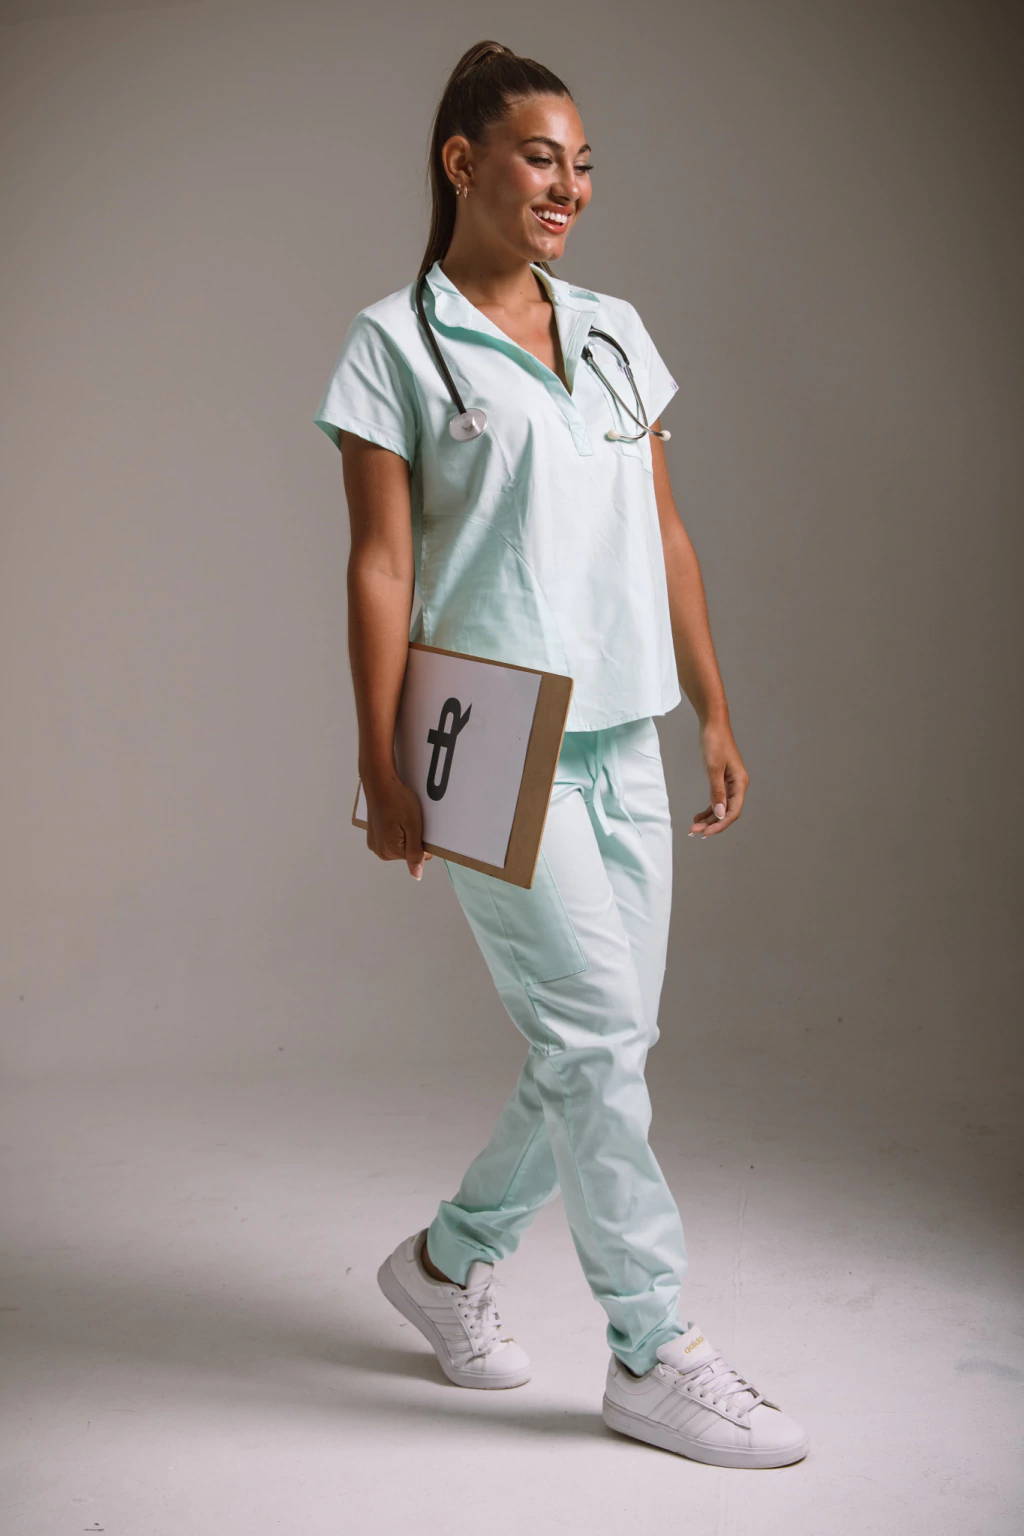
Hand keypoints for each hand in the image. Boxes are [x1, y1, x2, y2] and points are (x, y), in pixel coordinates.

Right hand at [362, 769, 434, 878]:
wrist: (380, 783)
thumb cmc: (397, 800)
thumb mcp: (413, 826)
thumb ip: (415, 853)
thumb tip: (416, 875)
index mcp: (390, 851)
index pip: (419, 856)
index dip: (422, 840)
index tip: (416, 825)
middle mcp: (380, 851)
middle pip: (408, 852)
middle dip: (412, 837)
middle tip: (408, 819)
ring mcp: (375, 844)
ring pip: (400, 845)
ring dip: (404, 834)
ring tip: (400, 817)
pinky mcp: (373, 836)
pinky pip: (391, 839)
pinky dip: (396, 831)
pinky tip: (394, 818)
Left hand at [689, 721, 749, 838]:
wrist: (713, 724)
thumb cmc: (715, 742)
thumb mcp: (713, 769)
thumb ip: (717, 793)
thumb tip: (721, 814)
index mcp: (740, 783)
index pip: (733, 811)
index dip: (720, 824)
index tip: (705, 832)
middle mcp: (738, 785)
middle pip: (728, 812)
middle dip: (712, 823)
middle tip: (694, 831)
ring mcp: (731, 783)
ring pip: (722, 807)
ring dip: (709, 818)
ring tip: (694, 826)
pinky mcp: (723, 779)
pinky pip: (718, 799)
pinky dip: (709, 808)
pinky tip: (698, 815)